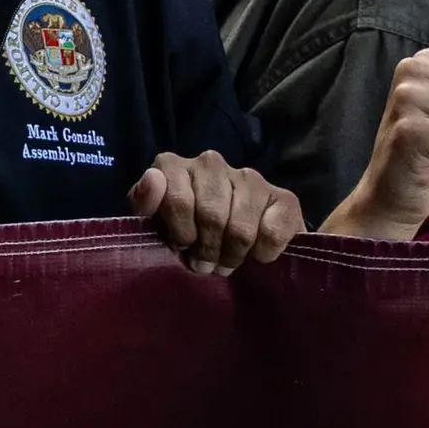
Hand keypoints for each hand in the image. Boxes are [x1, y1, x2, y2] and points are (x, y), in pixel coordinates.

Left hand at [128, 150, 301, 275]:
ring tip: (226, 261)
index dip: (182, 234)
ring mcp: (250, 177)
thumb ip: (144, 201)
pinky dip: (263, 253)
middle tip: (205, 264)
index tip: (182, 246)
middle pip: (212, 217)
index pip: (179, 200)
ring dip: (233, 255)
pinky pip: (273, 233)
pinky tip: (254, 254)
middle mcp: (211, 163)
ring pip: (242, 228)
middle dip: (208, 250)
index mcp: (173, 165)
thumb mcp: (152, 220)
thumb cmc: (181, 230)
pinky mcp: (284, 198)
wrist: (227, 241)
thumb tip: (153, 178)